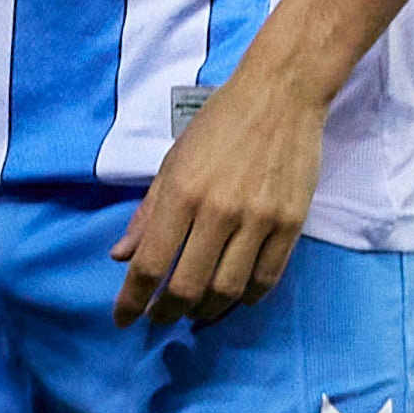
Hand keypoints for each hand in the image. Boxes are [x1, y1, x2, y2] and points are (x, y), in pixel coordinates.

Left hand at [111, 63, 327, 324]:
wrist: (283, 93)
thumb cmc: (220, 123)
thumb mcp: (174, 161)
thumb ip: (148, 212)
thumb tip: (121, 257)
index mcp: (183, 193)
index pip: (150, 264)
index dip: (132, 300)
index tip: (124, 319)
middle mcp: (219, 211)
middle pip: (188, 286)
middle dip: (167, 312)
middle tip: (161, 316)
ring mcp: (260, 218)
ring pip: (228, 288)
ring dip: (206, 309)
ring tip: (196, 310)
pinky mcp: (292, 220)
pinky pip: (268, 276)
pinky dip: (249, 296)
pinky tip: (236, 295)